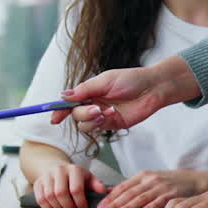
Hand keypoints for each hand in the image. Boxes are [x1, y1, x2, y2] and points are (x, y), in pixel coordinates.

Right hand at [32, 163, 107, 207]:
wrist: (56, 168)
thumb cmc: (75, 177)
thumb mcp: (88, 178)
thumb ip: (96, 184)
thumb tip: (103, 191)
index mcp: (74, 169)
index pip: (76, 189)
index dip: (80, 202)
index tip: (83, 207)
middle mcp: (59, 170)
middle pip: (60, 193)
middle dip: (68, 205)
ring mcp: (46, 176)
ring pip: (49, 196)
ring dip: (58, 207)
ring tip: (64, 207)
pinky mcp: (37, 183)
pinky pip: (40, 198)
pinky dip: (47, 206)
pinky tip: (55, 206)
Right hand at [50, 56, 198, 133]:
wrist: (152, 88)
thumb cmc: (130, 79)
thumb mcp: (104, 80)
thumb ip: (84, 90)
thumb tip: (63, 96)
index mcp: (89, 92)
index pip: (69, 103)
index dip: (59, 111)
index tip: (54, 118)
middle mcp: (93, 104)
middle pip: (75, 116)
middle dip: (81, 114)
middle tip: (95, 108)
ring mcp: (102, 115)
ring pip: (85, 125)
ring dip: (91, 120)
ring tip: (104, 111)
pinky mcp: (113, 124)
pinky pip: (99, 128)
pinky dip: (101, 122)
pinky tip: (112, 113)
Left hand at [95, 169, 207, 207]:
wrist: (196, 181)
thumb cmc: (172, 183)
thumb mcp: (151, 181)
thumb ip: (132, 187)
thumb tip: (110, 193)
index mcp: (143, 176)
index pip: (123, 187)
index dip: (110, 197)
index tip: (100, 207)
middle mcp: (151, 180)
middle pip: (129, 192)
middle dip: (114, 203)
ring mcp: (162, 186)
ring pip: (141, 197)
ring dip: (128, 206)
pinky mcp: (174, 194)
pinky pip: (161, 200)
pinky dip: (152, 205)